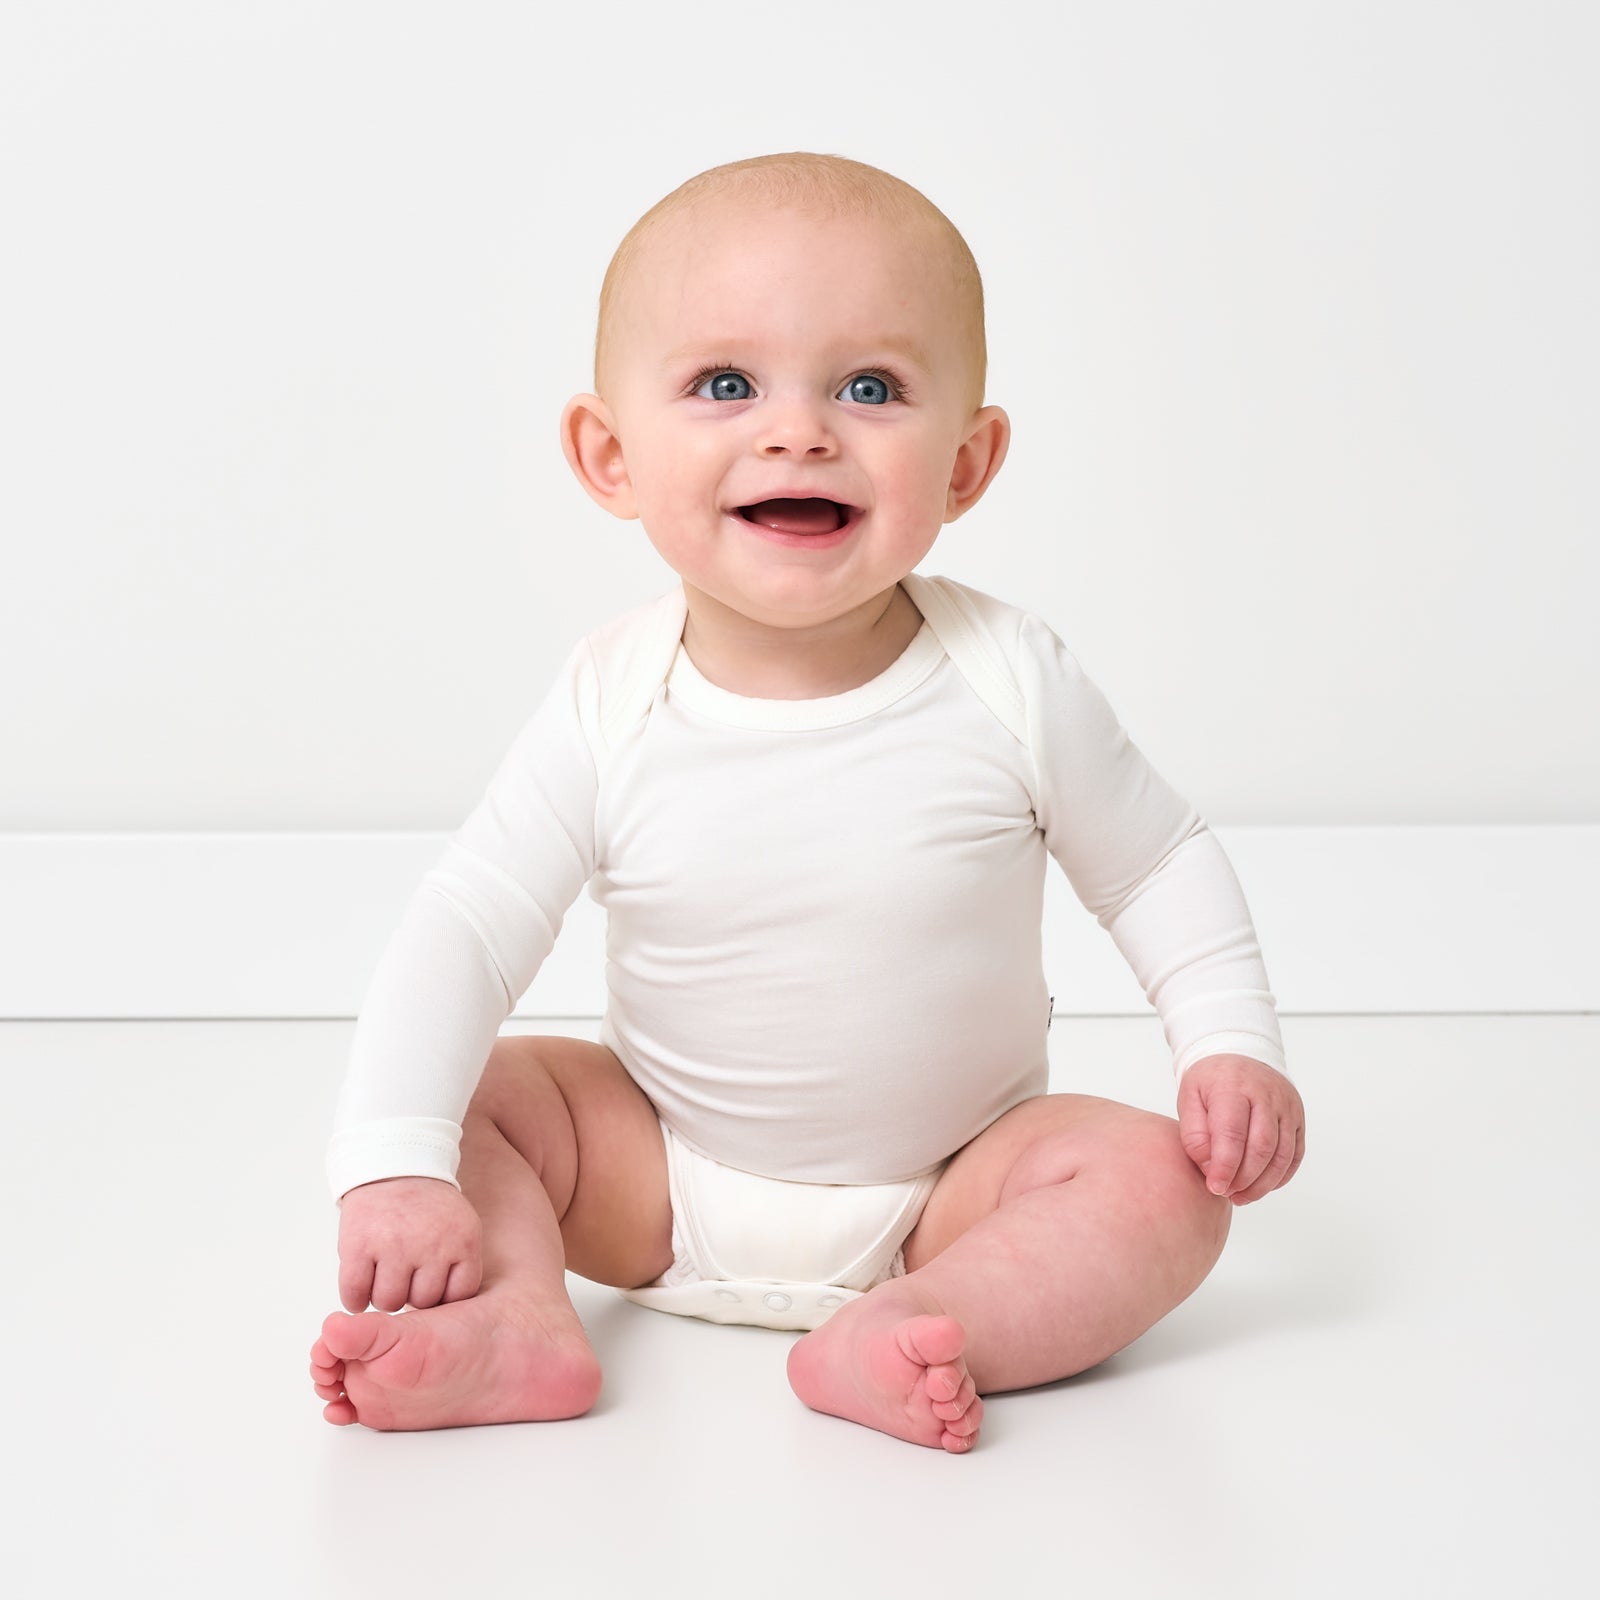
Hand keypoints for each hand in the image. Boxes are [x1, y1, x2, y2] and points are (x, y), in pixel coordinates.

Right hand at [336, 1175, 483, 1311]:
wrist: (392, 1163)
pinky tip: (361, 1280)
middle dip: (411, 1292)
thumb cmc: (427, 1205)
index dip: (442, 1294)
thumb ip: (459, 1265)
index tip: (431, 1284)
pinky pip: (355, 1295)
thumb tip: (446, 1316)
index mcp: (463, 1240)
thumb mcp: (460, 1226)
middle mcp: (432, 1245)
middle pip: (422, 1301)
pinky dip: (354, 1297)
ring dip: (382, 1295)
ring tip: (382, 1273)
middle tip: (403, 1273)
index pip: (459, 1294)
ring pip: (388, 1303)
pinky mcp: (359, 1246)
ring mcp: (394, 1246)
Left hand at [1177, 1054, 1304, 1204]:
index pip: (1232, 1134)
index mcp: (1233, 1087)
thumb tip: (1211, 1170)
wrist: (1239, 1052)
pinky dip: (1280, 1176)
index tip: (1215, 1187)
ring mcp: (1287, 1107)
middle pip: (1262, 1148)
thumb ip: (1195, 1135)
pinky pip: (1295, 1154)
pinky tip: (1261, 1185)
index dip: (1225, 1167)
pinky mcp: (1298, 1118)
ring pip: (1282, 1155)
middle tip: (1227, 1192)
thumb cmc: (1211, 1080)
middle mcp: (1266, 1095)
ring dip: (1263, 1183)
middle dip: (1244, 1179)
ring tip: (1241, 1195)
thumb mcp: (1189, 1098)